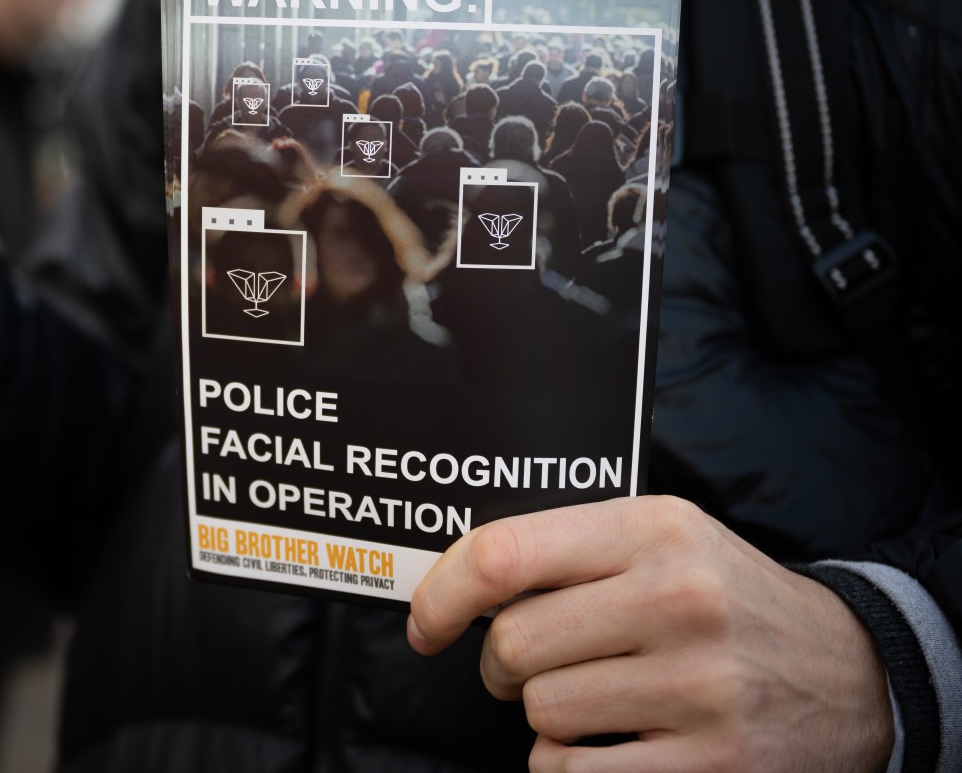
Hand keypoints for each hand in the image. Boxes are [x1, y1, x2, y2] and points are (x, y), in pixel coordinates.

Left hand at [408, 496, 893, 772]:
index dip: (442, 594)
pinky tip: (606, 746)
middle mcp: (678, 598)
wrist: (853, 675)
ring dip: (544, 718)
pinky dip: (568, 767)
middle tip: (526, 666)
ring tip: (589, 702)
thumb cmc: (725, 601)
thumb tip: (453, 586)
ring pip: (542, 713)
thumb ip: (568, 552)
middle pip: (514, 645)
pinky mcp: (714, 762)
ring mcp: (700, 685)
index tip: (425, 625)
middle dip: (500, 666)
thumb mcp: (662, 542)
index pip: (506, 555)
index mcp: (653, 529)